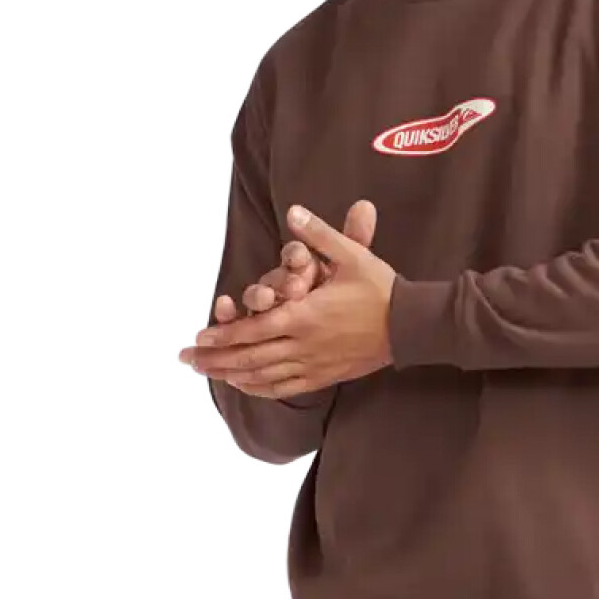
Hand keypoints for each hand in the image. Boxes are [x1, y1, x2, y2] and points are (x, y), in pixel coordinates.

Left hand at [182, 203, 396, 398]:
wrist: (411, 325)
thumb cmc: (381, 289)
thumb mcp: (351, 255)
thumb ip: (318, 234)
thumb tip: (293, 211)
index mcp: (304, 315)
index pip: (252, 329)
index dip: (222, 335)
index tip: (197, 337)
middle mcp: (304, 344)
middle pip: (249, 357)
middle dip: (215, 359)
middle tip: (187, 360)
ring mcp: (314, 363)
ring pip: (264, 375)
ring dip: (232, 375)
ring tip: (208, 373)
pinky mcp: (326, 375)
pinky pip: (286, 387)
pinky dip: (261, 388)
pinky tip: (246, 386)